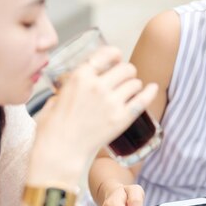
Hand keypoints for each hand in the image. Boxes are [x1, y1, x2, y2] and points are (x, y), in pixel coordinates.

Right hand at [30, 46, 157, 183]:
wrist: (60, 151)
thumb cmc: (53, 128)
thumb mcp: (54, 97)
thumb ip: (67, 87)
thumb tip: (73, 85)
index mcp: (80, 76)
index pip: (107, 53)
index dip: (115, 54)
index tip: (116, 58)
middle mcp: (98, 86)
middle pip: (125, 68)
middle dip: (125, 72)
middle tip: (123, 79)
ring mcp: (111, 102)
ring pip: (135, 83)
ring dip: (133, 85)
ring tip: (128, 92)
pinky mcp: (121, 119)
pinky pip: (143, 99)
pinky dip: (149, 92)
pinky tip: (152, 88)